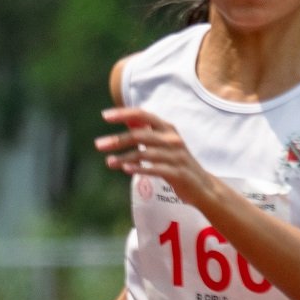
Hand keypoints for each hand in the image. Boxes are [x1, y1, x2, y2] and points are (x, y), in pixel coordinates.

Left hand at [97, 107, 215, 207]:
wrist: (202, 186)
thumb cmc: (176, 162)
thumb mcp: (163, 143)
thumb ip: (147, 132)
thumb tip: (128, 120)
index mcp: (168, 129)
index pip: (144, 115)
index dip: (124, 114)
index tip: (105, 116)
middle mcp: (172, 139)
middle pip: (141, 135)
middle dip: (118, 139)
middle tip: (98, 145)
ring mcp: (176, 156)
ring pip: (145, 153)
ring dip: (124, 157)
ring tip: (109, 162)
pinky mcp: (178, 173)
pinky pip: (155, 169)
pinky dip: (139, 168)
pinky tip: (125, 169)